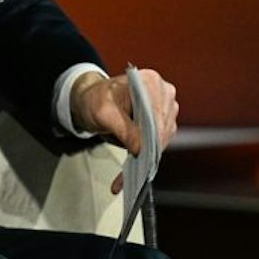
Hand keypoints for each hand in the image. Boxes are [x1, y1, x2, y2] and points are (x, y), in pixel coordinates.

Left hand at [70, 68, 179, 194]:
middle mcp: (164, 93)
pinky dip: (146, 157)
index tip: (138, 157)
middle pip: (163, 129)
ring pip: (163, 139)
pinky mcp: (164, 122)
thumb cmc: (96, 100)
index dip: (150, 139)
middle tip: (129, 172)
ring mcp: (166, 108)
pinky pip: (160, 143)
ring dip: (146, 157)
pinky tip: (131, 169)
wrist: (92, 100)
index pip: (158, 116)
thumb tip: (139, 148)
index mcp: (150, 83)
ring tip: (126, 175)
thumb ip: (123, 129)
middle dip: (147, 151)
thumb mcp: (103, 112)